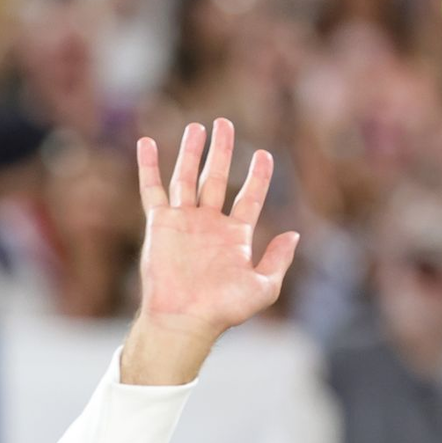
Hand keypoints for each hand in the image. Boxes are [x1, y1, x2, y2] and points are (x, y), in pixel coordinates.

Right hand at [121, 119, 299, 385]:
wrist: (184, 319)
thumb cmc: (222, 310)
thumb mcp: (263, 288)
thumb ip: (278, 261)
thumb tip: (294, 235)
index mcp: (234, 236)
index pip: (249, 197)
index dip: (258, 176)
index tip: (263, 154)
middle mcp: (208, 224)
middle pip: (216, 177)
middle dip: (221, 151)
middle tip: (224, 123)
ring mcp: (183, 222)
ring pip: (187, 177)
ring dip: (192, 151)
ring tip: (198, 126)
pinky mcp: (160, 224)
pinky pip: (152, 190)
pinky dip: (149, 166)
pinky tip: (147, 143)